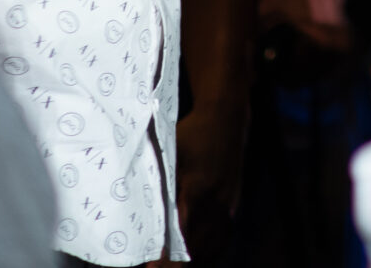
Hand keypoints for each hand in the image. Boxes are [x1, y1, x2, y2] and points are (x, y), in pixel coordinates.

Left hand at [173, 100, 244, 260]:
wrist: (227, 118)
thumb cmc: (192, 132)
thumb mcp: (170, 152)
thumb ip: (159, 180)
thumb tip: (137, 206)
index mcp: (196, 188)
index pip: (179, 233)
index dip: (166, 256)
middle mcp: (214, 201)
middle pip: (195, 245)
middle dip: (175, 264)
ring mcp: (227, 203)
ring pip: (210, 244)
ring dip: (192, 260)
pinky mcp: (233, 203)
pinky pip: (222, 235)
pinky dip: (209, 250)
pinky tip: (197, 258)